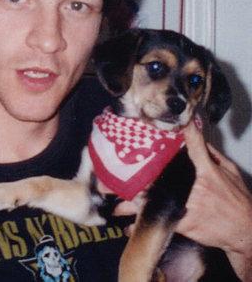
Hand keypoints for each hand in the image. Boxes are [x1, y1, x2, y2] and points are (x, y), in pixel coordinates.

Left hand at [113, 121, 251, 280]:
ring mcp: (188, 203)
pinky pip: (160, 222)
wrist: (246, 230)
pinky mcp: (186, 222)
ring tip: (115, 203)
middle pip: (160, 174)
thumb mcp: (229, 171)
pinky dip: (144, 225)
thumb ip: (210, 153)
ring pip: (155, 199)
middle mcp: (194, 184)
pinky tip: (129, 227)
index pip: (192, 145)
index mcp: (206, 169)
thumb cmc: (237, 199)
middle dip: (137, 174)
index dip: (179, 132)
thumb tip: (193, 133)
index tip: (160, 123)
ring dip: (133, 203)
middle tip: (113, 173)